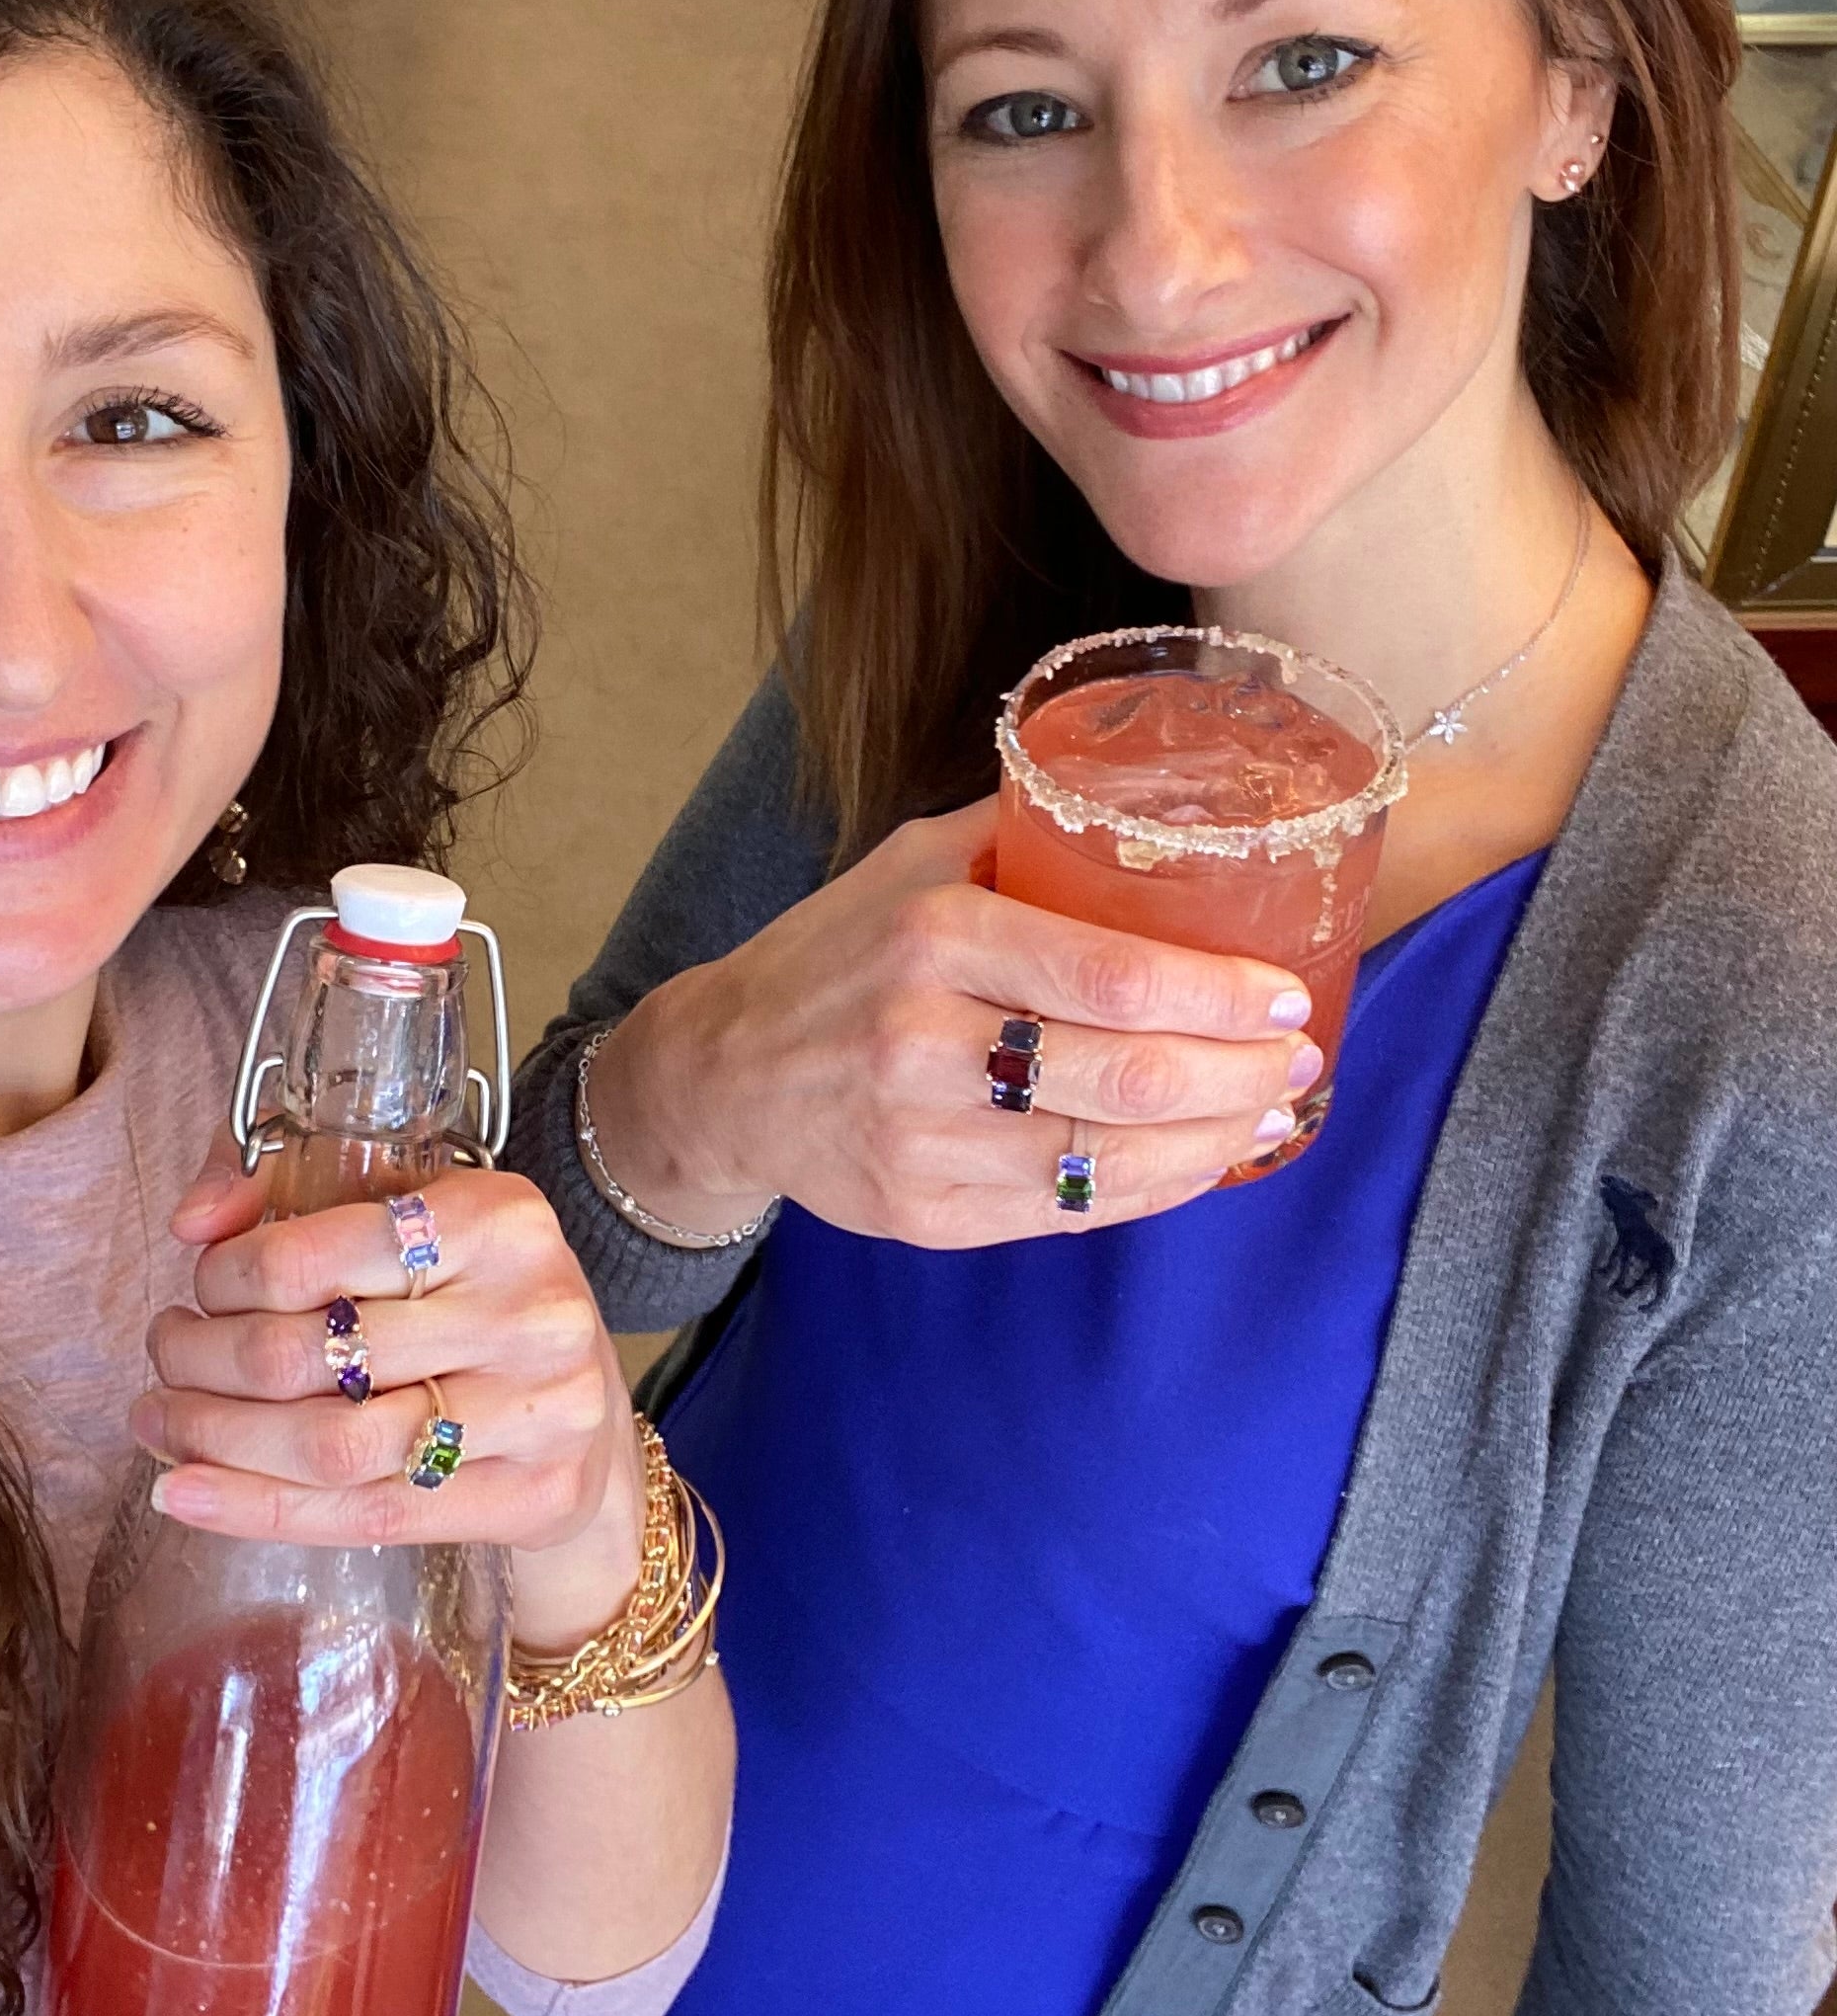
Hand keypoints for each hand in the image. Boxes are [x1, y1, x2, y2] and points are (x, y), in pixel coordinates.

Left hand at [137, 1156, 646, 1650]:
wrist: (585, 1407)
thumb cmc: (477, 1295)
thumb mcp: (411, 1211)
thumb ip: (290, 1181)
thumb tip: (190, 1221)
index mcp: (498, 1216)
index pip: (310, 1254)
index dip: (224, 1279)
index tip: (198, 1290)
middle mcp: (529, 1310)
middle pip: (309, 1355)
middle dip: (203, 1362)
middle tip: (164, 1358)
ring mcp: (539, 1412)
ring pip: (330, 1445)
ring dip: (216, 1439)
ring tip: (161, 1422)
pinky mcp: (533, 1497)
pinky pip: (366, 1516)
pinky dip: (257, 1509)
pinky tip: (187, 1493)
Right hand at [591, 796, 1320, 1249]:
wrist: (722, 1073)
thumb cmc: (831, 955)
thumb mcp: (906, 864)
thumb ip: (1021, 833)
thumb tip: (1151, 801)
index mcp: (933, 936)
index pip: (1112, 974)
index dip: (1219, 995)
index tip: (1282, 995)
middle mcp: (923, 1041)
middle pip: (1126, 1076)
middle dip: (1239, 1074)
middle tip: (1294, 1060)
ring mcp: (921, 1139)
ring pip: (1107, 1159)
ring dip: (1212, 1141)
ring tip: (1263, 1113)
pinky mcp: (923, 1213)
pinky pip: (1067, 1212)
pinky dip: (1149, 1191)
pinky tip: (1192, 1161)